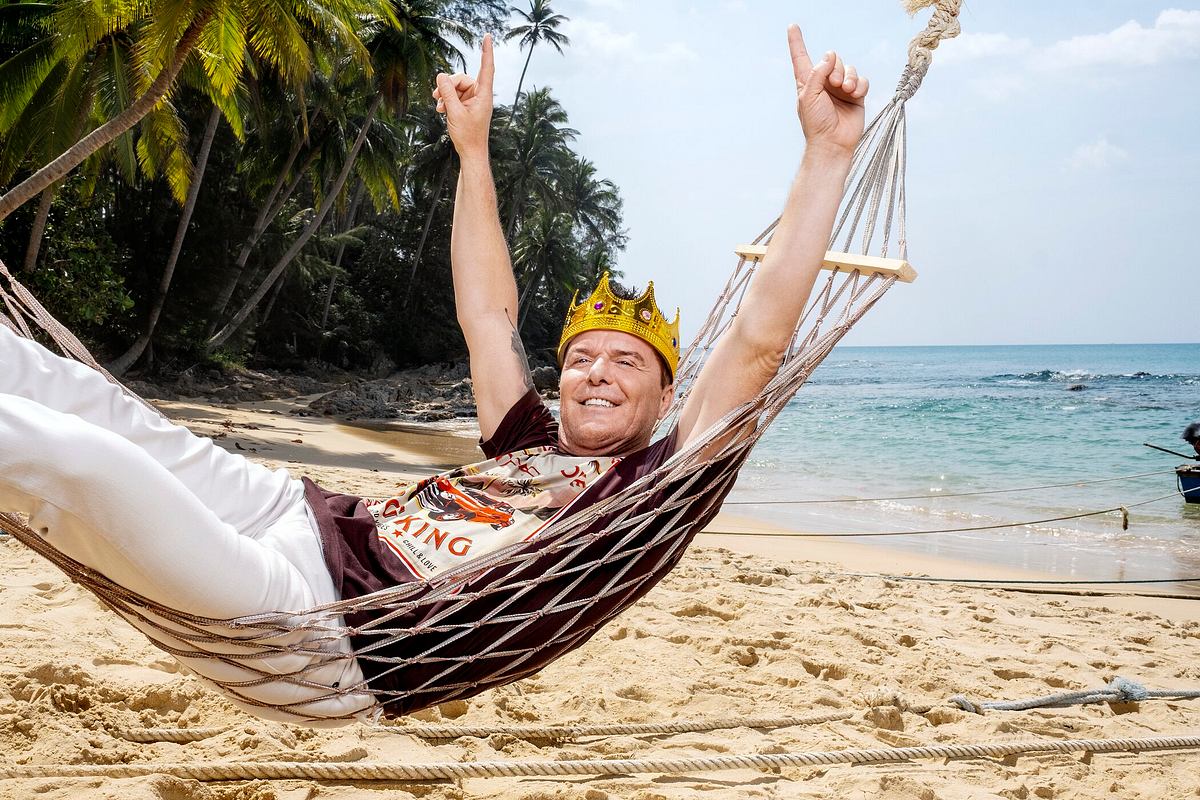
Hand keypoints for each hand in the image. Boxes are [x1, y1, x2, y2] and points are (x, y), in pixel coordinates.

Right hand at [433, 34, 494, 158]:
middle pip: (463, 79)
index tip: (488, 36)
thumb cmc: (468, 136)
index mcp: (484, 95)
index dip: (486, 52)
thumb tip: (441, 75)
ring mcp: (474, 101)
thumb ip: (448, 93)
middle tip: (436, 95)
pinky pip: (455, 96)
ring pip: (457, 87)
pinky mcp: (468, 106)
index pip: (487, 68)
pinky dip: (447, 100)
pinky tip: (440, 109)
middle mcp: (481, 95)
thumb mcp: (454, 112)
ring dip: (445, 94)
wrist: (471, 153)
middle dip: (448, 85)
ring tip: (438, 105)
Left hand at [788, 24, 867, 156]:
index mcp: (807, 82)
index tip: (792, 27)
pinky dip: (860, 85)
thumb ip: (817, 73)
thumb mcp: (808, 96)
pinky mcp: (856, 96)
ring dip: (849, 77)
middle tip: (833, 84)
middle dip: (835, 68)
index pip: (801, 58)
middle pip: (833, 60)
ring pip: (849, 68)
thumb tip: (829, 55)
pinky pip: (862, 80)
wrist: (832, 143)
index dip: (796, 42)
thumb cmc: (815, 123)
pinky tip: (855, 94)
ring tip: (845, 90)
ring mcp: (841, 89)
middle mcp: (824, 83)